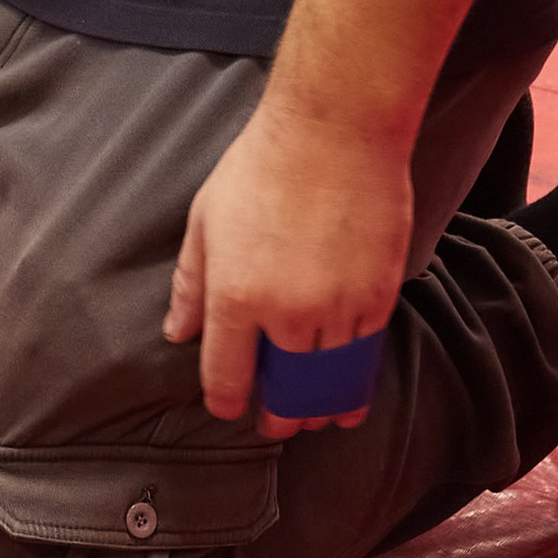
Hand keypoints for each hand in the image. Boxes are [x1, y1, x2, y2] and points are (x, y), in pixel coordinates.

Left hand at [163, 98, 412, 435]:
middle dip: (280, 417)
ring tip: (314, 414)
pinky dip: (355, 377)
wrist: (336, 131)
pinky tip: (349, 386)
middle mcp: (289, 314)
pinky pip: (365, 355)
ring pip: (330, 381)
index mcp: (236, 297)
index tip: (230, 407)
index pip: (227, 377)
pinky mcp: (379, 297)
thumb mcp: (205, 220)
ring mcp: (339, 308)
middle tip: (276, 426)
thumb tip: (178, 332)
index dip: (227, 401)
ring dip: (321, 404)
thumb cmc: (262, 166)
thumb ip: (191, 284)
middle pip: (286, 393)